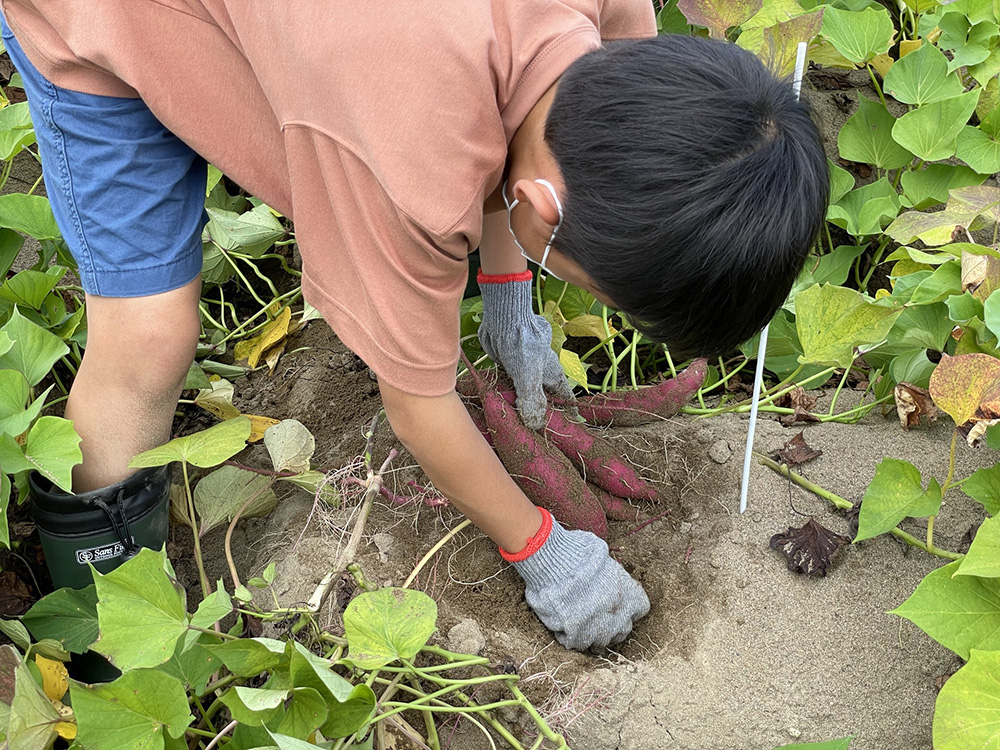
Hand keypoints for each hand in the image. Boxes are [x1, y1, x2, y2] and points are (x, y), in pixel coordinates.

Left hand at [477, 271, 575, 429]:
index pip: (566, 397)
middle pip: (545, 396)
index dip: (569, 411)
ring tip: (517, 421)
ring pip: (526, 390)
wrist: (504, 321)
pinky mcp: (509, 363)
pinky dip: (507, 393)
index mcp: (553, 375)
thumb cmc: (522, 346)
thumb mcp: (529, 378)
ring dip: (522, 403)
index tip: (573, 424)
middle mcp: (542, 372)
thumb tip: (535, 424)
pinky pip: (510, 383)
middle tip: (537, 429)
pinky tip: (500, 403)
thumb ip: (532, 401)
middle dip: (542, 411)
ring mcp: (525, 368)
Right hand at [505, 509, 649, 650]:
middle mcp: (618, 615)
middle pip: (623, 629)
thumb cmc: (578, 552)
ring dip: (592, 633)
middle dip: (612, 623)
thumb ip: (612, 573)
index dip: (627, 605)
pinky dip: (571, 636)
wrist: (555, 562)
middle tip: (596, 613)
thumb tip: (610, 573)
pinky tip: (564, 624)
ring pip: (601, 641)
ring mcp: (598, 629)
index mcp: (629, 595)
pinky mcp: (576, 636)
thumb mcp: (604, 557)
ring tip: (579, 621)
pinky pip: (577, 644)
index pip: (640, 608)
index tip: (617, 601)